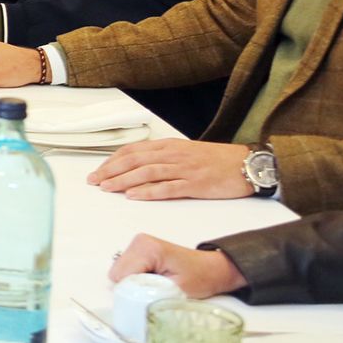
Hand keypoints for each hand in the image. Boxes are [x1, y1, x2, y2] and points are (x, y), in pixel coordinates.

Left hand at [87, 139, 252, 200]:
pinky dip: (148, 191)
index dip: (113, 160)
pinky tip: (133, 196)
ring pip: (147, 173)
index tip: (98, 171)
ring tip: (107, 188)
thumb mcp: (187, 152)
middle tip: (94, 181)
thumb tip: (139, 165)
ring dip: (123, 180)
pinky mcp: (195, 184)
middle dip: (111, 171)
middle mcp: (174, 155)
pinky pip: (167, 187)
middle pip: (135, 160)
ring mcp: (184, 169)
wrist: (248, 164)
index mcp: (170, 146)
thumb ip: (164, 157)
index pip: (133, 151)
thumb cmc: (218, 160)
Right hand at [109, 233, 247, 297]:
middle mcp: (138, 243)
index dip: (132, 292)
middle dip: (131, 288)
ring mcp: (137, 245)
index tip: (149, 299)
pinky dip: (134, 280)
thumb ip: (150, 295)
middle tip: (154, 292)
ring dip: (133, 284)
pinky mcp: (137, 250)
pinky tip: (151, 281)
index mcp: (147, 249)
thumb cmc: (200, 278)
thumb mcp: (176, 290)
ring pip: (119, 273)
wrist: (211, 269)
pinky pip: (124, 270)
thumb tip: (129, 303)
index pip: (122, 276)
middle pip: (117, 274)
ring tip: (155, 286)